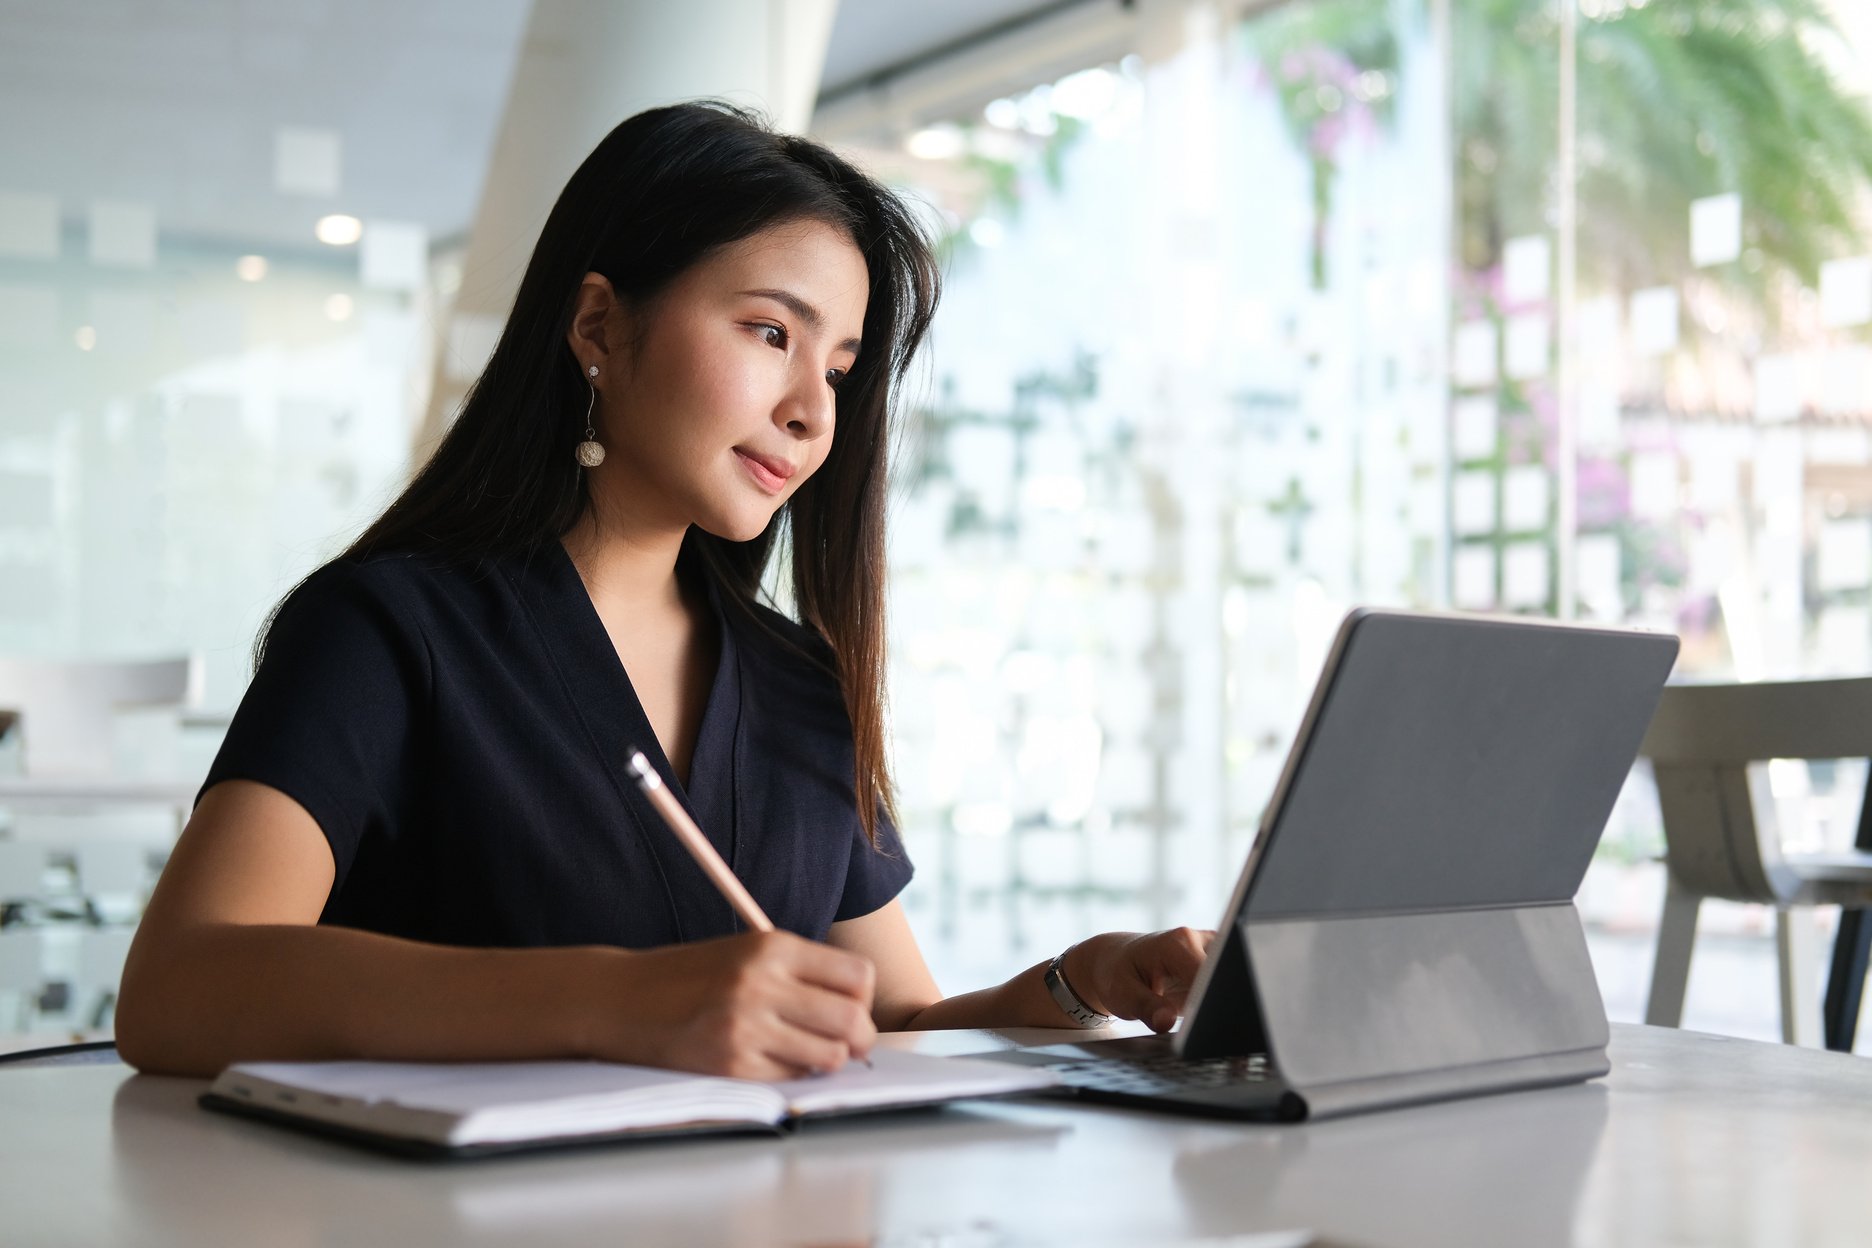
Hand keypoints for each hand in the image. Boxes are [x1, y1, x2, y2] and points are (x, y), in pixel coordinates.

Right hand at [592, 930, 876, 1080]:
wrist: (621, 998)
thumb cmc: (690, 975)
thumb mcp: (746, 951)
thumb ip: (800, 971)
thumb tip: (860, 1009)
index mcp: (772, 946)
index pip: (858, 975)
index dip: (864, 997)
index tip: (853, 1006)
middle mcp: (762, 983)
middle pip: (853, 1019)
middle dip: (860, 1037)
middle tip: (851, 1042)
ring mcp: (745, 1027)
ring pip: (830, 1056)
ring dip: (828, 1059)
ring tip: (808, 1051)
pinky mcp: (730, 1065)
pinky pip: (791, 1077)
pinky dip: (792, 1073)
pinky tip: (772, 1059)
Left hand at [1064, 927, 1213, 1033]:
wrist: (1116, 961)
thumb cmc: (1118, 975)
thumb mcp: (1123, 994)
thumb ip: (1146, 1008)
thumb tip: (1166, 1022)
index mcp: (1179, 943)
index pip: (1209, 976)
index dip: (1209, 1002)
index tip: (1203, 1022)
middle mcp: (1201, 941)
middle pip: (1224, 978)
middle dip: (1217, 1004)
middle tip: (1199, 1025)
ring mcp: (1212, 950)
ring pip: (1229, 982)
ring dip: (1219, 1004)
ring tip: (1197, 1017)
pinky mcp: (1218, 962)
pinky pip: (1226, 984)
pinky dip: (1218, 1002)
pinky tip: (1202, 1012)